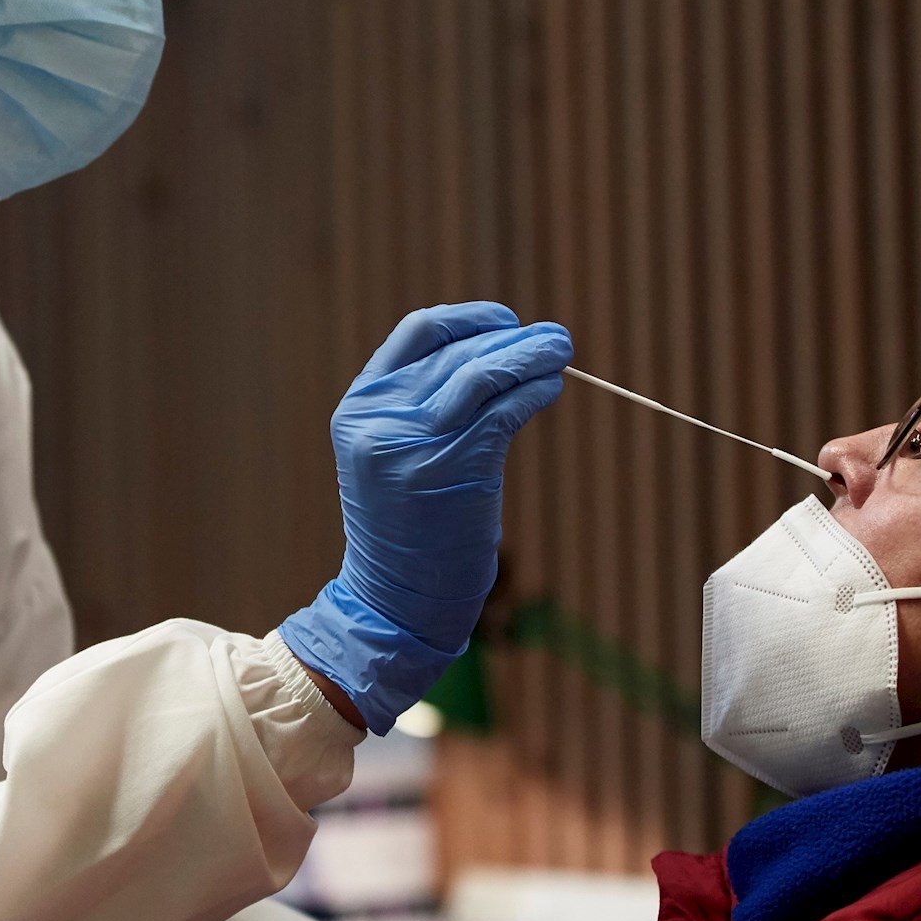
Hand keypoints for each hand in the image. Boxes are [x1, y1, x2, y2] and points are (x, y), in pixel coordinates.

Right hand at [280, 303, 569, 732]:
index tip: (506, 322)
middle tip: (556, 338)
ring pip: (482, 375)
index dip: (468, 319)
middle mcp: (379, 419)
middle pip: (457, 353)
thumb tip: (495, 354)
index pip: (417, 332)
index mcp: (359, 406)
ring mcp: (412, 444)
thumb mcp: (394, 453)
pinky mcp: (451, 470)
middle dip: (513, 339)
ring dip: (531, 357)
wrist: (394, 600)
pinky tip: (550, 390)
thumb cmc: (407, 527)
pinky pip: (503, 413)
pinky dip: (533, 393)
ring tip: (561, 352)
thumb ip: (422, 404)